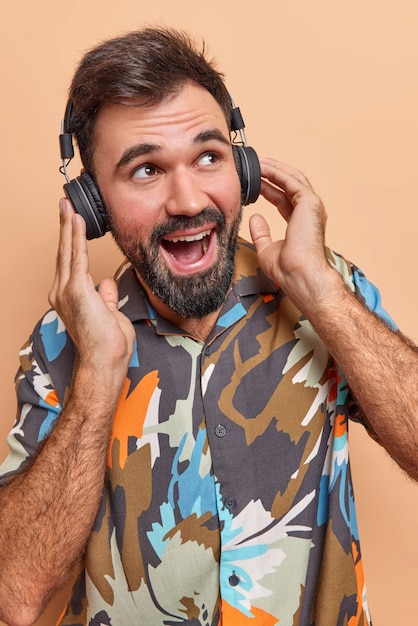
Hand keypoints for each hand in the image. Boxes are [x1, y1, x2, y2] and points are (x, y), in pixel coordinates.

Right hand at [48, 199, 134, 390]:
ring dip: (69, 227)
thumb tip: (105, 284)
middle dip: (66, 228)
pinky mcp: (76, 289)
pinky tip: (77, 221)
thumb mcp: (109, 315)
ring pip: (68, 251)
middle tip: (64, 206)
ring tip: (68, 207)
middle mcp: (62, 292)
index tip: (72, 224)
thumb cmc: (108, 346)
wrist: (103, 362)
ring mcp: (66, 291)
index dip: (71, 242)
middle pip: (64, 253)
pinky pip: (77, 256)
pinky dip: (77, 237)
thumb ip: (105, 297)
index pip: (70, 263)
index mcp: (70, 298)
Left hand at [249, 158, 335, 312]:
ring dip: (274, 169)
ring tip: (258, 162)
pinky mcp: (309, 202)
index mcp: (301, 222)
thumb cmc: (288, 270)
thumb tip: (255, 218)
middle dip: (273, 173)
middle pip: (290, 184)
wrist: (300, 275)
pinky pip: (291, 181)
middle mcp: (309, 212)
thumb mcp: (267, 249)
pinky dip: (277, 172)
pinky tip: (263, 167)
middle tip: (255, 165)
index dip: (269, 188)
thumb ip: (261, 233)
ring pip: (292, 178)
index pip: (284, 199)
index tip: (255, 182)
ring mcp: (312, 206)